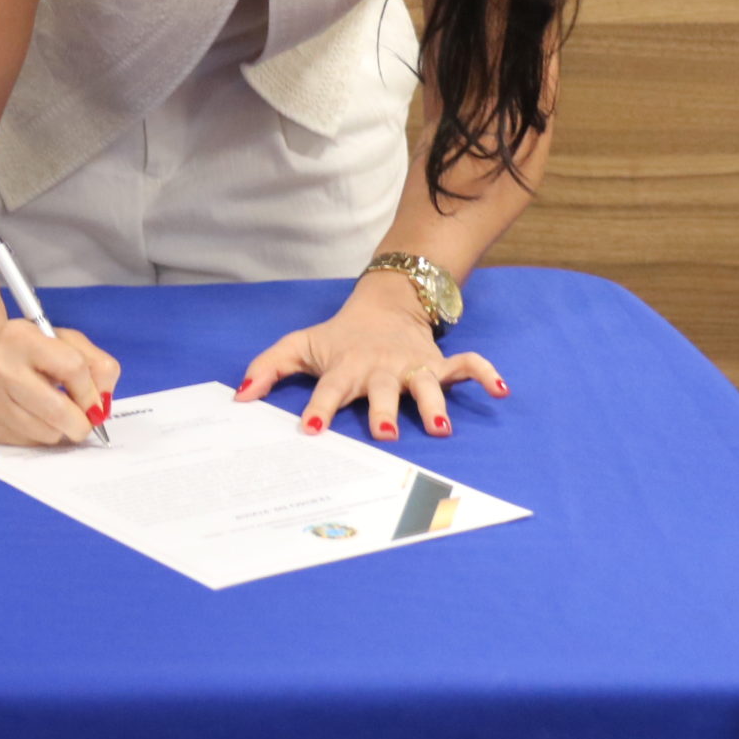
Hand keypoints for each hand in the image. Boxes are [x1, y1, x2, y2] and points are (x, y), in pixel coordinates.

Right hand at [0, 317, 118, 445]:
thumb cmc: (25, 348)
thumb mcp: (61, 340)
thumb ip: (95, 364)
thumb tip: (102, 405)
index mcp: (20, 338)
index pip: (73, 369)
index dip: (91, 391)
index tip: (93, 400)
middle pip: (58, 410)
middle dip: (81, 422)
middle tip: (84, 421)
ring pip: (46, 433)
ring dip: (60, 430)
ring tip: (53, 414)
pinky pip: (29, 444)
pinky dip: (40, 436)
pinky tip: (34, 418)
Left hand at [234, 274, 504, 439]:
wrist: (382, 304)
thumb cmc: (337, 338)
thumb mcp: (299, 346)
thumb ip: (267, 368)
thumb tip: (238, 397)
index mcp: (345, 368)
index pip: (329, 390)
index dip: (319, 409)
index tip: (310, 430)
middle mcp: (380, 369)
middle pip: (381, 391)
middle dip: (383, 411)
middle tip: (384, 434)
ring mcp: (411, 366)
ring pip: (425, 384)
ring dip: (433, 403)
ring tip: (440, 427)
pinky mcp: (437, 362)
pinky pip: (466, 365)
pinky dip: (484, 373)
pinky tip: (500, 389)